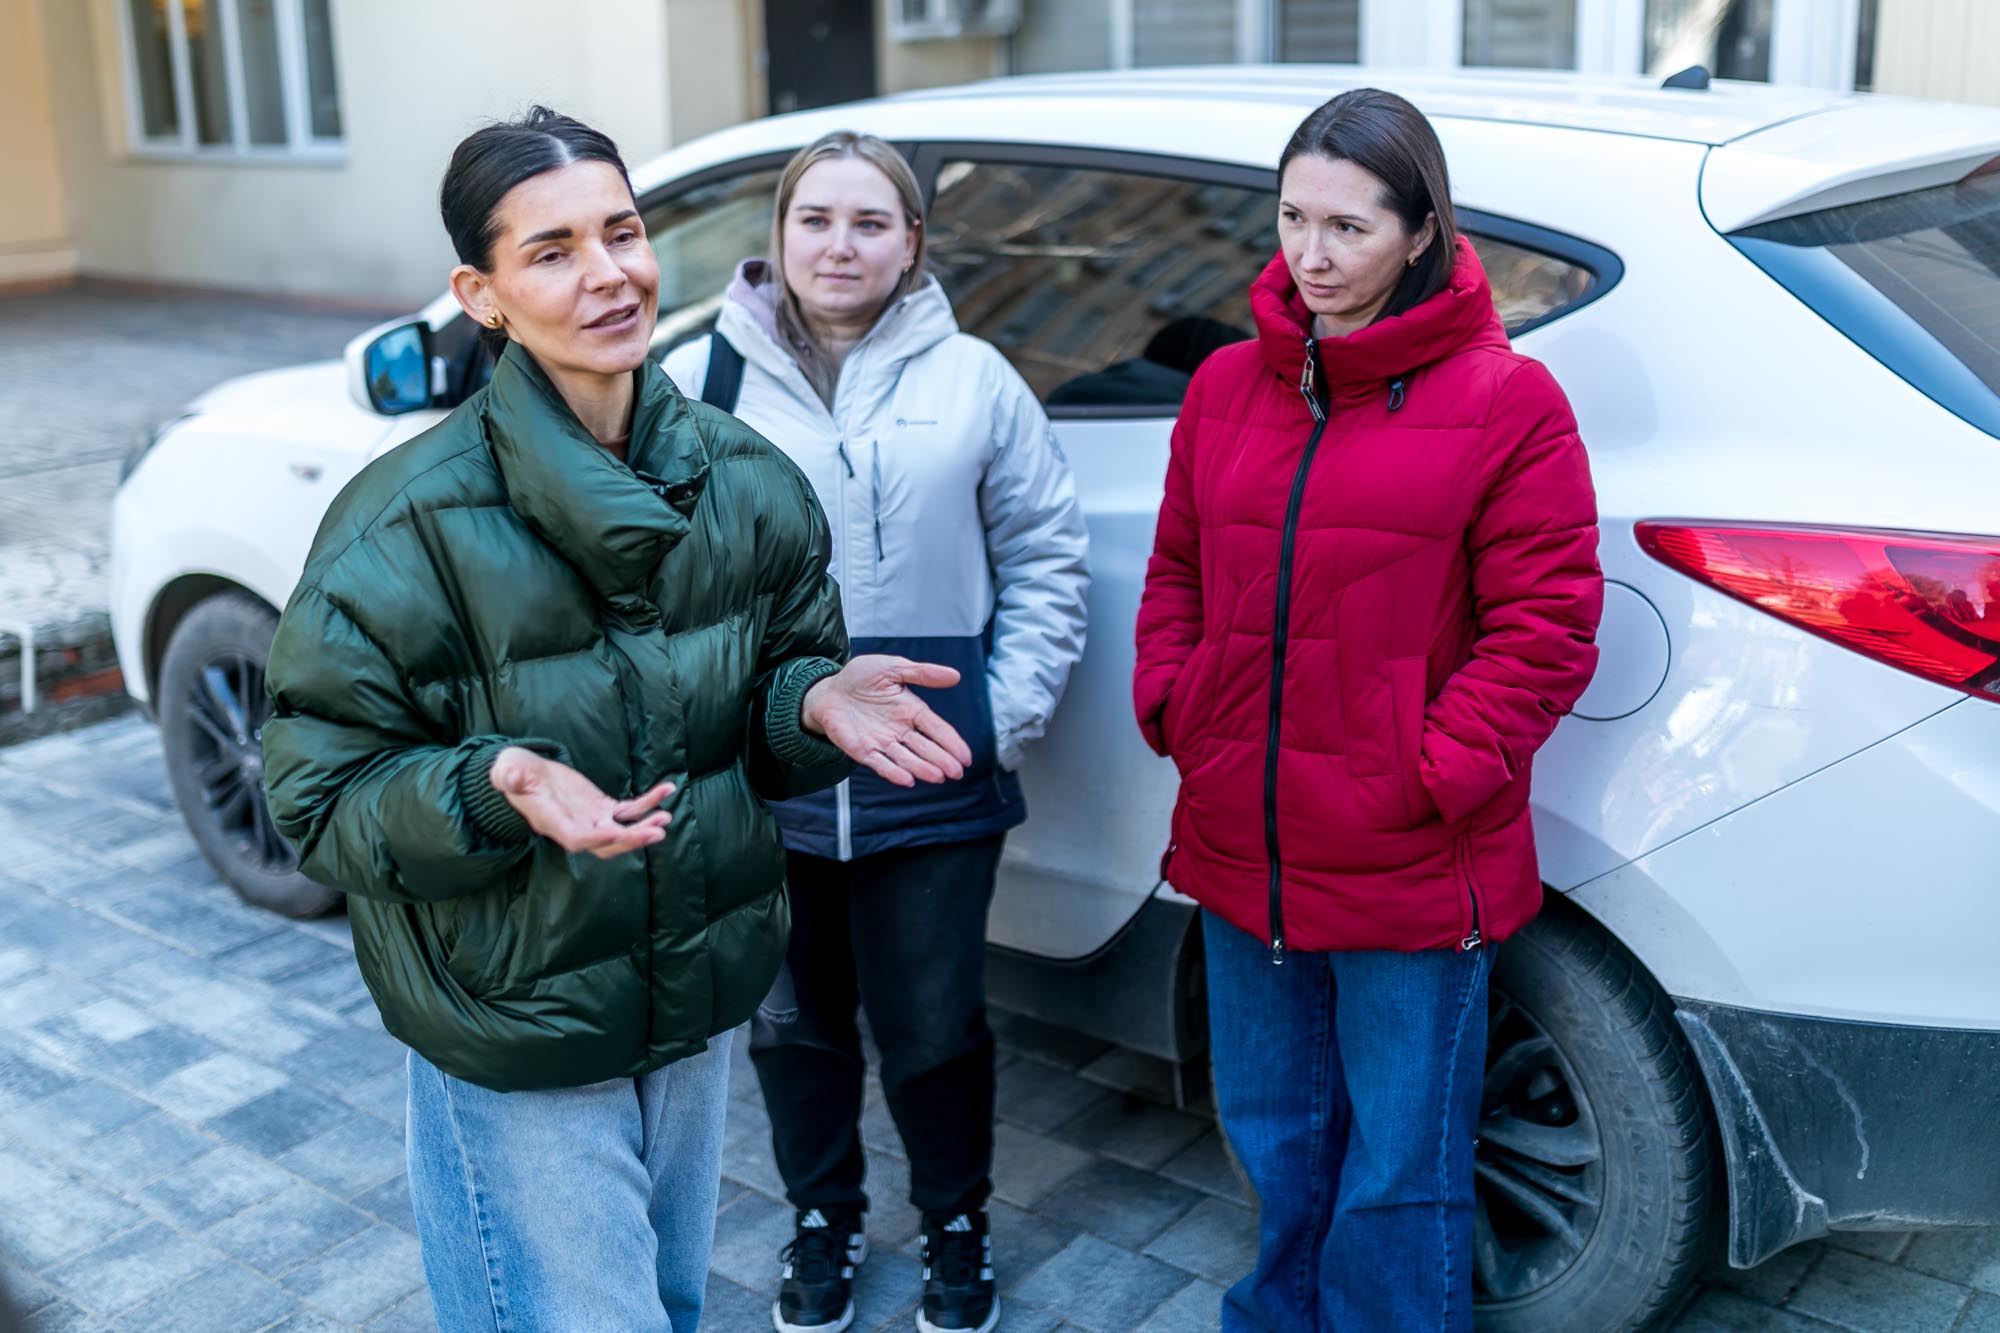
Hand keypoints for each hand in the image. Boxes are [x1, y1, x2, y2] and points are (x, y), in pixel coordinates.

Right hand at [489, 747, 672, 858]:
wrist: (525, 774)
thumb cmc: (515, 773)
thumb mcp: (509, 772)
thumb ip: (511, 777)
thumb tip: (511, 778)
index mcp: (553, 823)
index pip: (578, 839)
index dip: (598, 837)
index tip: (618, 831)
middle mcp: (575, 827)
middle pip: (607, 843)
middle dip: (632, 839)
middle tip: (657, 831)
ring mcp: (591, 819)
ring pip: (622, 830)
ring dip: (645, 825)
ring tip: (665, 816)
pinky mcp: (602, 808)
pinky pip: (630, 810)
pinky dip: (648, 803)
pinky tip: (666, 790)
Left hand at [801, 655, 975, 787]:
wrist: (828, 690)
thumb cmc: (860, 677)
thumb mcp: (892, 667)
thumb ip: (922, 673)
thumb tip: (955, 676)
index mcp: (911, 710)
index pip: (937, 729)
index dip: (952, 742)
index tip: (966, 757)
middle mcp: (900, 730)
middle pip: (925, 748)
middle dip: (942, 760)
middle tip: (957, 772)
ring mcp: (882, 742)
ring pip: (906, 758)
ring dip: (922, 768)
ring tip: (938, 777)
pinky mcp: (863, 750)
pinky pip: (880, 764)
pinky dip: (893, 772)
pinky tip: (908, 780)